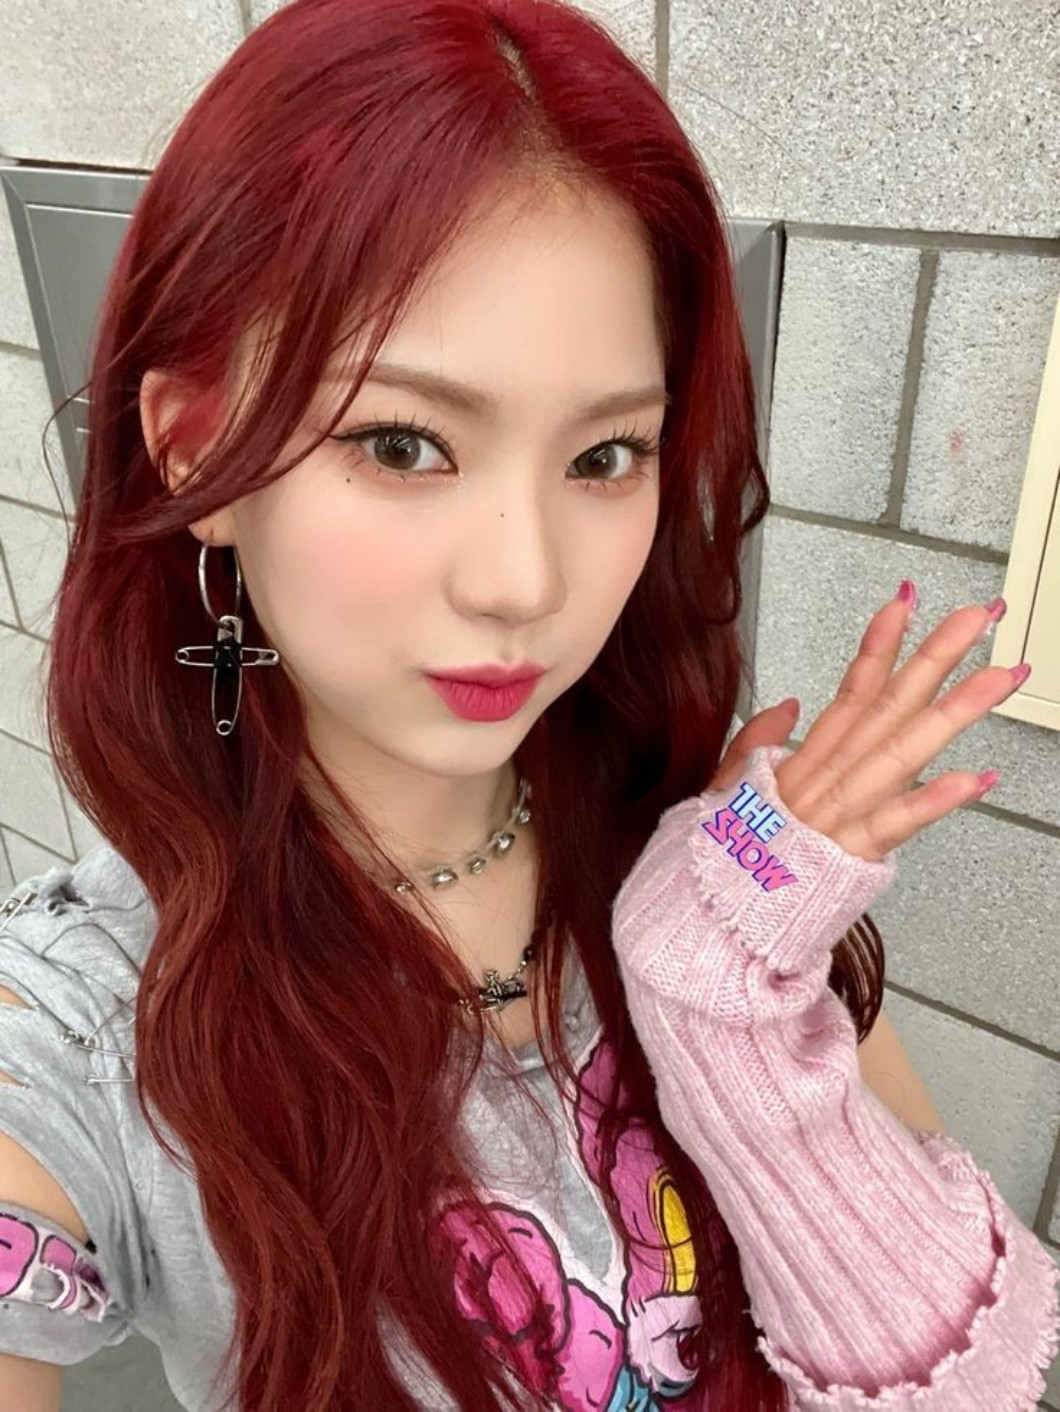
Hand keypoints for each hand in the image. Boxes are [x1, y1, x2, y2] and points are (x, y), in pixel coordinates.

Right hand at [709, 586, 1027, 864]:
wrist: (699, 920)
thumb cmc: (719, 863)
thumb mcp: (726, 793)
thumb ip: (755, 744)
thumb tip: (790, 704)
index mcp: (800, 766)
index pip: (849, 695)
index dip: (879, 648)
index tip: (905, 605)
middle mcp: (821, 781)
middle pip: (886, 709)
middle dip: (935, 658)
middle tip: (978, 618)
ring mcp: (834, 817)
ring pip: (900, 754)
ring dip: (953, 712)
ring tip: (999, 677)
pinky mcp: (842, 858)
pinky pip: (892, 825)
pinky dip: (931, 801)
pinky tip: (974, 778)